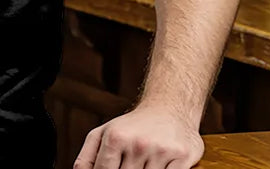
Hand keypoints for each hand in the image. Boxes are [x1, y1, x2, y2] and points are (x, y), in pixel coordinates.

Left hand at [73, 104, 203, 168]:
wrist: (169, 106)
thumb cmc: (133, 125)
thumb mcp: (104, 133)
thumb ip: (88, 156)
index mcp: (115, 137)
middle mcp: (138, 143)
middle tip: (131, 163)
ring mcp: (161, 151)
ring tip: (145, 162)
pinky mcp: (182, 157)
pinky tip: (161, 164)